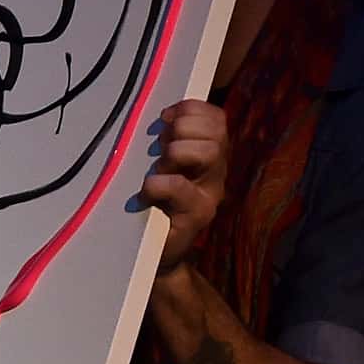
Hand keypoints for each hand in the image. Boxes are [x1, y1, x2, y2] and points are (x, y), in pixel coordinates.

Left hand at [141, 98, 227, 272]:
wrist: (152, 253)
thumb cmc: (153, 204)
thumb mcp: (161, 167)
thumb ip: (167, 142)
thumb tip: (159, 117)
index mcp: (209, 155)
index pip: (216, 119)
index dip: (190, 110)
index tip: (164, 118)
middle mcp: (215, 173)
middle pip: (215, 133)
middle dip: (182, 130)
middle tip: (160, 146)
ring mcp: (209, 195)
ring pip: (208, 153)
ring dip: (175, 152)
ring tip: (158, 167)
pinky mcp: (197, 216)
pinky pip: (180, 187)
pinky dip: (157, 184)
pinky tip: (146, 192)